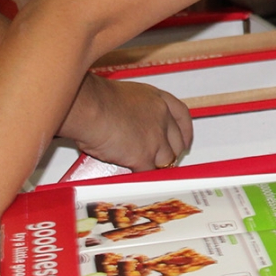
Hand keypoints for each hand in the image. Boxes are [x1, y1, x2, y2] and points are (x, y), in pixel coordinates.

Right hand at [64, 74, 192, 171]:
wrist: (90, 107)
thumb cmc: (96, 99)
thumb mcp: (125, 98)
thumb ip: (135, 112)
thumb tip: (129, 126)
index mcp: (158, 99)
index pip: (182, 116)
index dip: (185, 132)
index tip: (185, 142)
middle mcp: (162, 117)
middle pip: (177, 141)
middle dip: (172, 153)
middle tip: (164, 161)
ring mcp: (156, 137)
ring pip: (166, 160)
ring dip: (157, 167)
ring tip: (145, 171)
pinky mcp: (144, 156)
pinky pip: (149, 172)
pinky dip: (143, 177)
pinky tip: (136, 178)